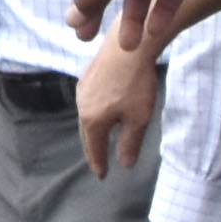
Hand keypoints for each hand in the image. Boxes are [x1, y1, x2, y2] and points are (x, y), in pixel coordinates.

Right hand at [74, 33, 157, 180]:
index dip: (99, 163)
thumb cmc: (136, 85)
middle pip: (87, 133)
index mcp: (92, 120)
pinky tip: (102, 109)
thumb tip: (124, 164)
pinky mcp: (87, 75)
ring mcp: (82, 89)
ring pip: (86, 116)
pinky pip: (89, 101)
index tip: (102, 176)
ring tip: (100, 136)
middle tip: (98, 160)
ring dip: (93, 129)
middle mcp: (82, 106)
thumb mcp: (138, 118)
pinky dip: (95, 112)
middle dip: (93, 147)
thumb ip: (130, 143)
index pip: (94, 148)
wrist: (129, 45)